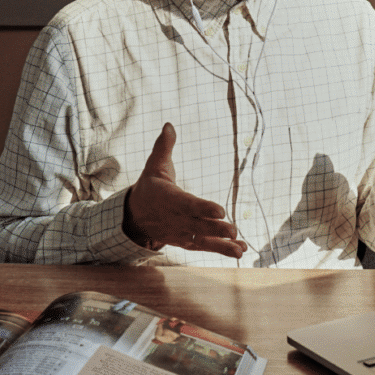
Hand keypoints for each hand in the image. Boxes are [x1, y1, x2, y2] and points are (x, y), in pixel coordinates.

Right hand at [124, 123, 246, 257]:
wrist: (134, 217)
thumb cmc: (150, 188)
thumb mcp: (153, 166)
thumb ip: (164, 147)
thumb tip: (169, 125)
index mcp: (169, 199)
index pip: (188, 204)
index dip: (204, 208)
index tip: (220, 210)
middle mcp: (176, 218)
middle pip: (198, 225)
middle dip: (216, 229)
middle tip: (233, 230)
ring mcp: (181, 232)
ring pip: (203, 240)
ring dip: (222, 245)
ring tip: (240, 249)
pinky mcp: (186, 241)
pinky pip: (204, 247)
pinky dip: (221, 249)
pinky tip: (239, 249)